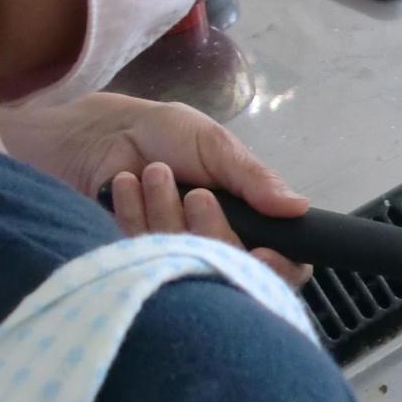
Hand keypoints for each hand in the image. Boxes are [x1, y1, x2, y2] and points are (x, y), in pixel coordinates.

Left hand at [1, 93, 310, 286]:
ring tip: (152, 172)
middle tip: (196, 194)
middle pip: (234, 268)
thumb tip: (299, 208)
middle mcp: (219, 245)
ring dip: (168, 213)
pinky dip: (134, 215)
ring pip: (188, 263)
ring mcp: (178, 255)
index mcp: (251, 220)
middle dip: (213, 229)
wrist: (102, 133)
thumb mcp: (217, 146)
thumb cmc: (167, 134)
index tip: (261, 254)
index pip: (284, 263)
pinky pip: (144, 255)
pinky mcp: (137, 258)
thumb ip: (255, 179)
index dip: (278, 267)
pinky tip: (125, 185)